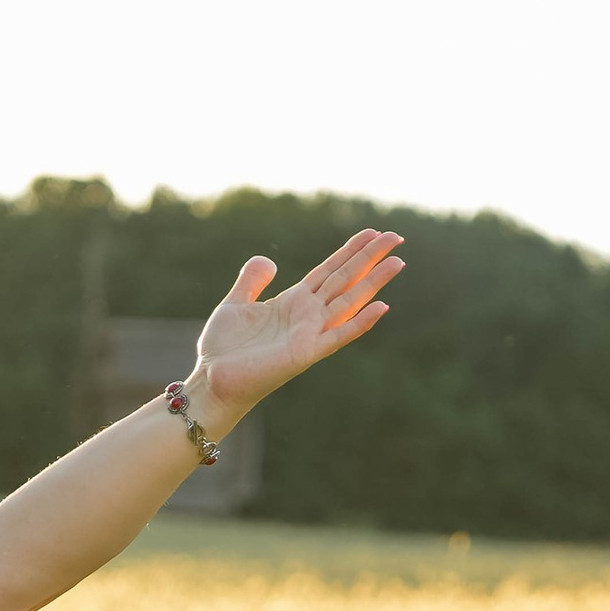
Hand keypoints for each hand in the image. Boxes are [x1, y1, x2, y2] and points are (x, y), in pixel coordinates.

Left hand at [191, 228, 404, 424]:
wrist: (211, 379)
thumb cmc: (223, 348)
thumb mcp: (235, 304)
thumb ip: (252, 280)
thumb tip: (269, 260)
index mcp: (293, 301)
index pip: (329, 270)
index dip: (350, 251)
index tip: (373, 232)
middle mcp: (307, 315)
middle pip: (345, 279)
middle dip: (370, 258)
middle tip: (397, 236)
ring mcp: (309, 333)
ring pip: (349, 301)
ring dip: (374, 282)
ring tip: (398, 262)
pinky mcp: (305, 353)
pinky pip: (338, 336)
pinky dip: (360, 323)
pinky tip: (381, 307)